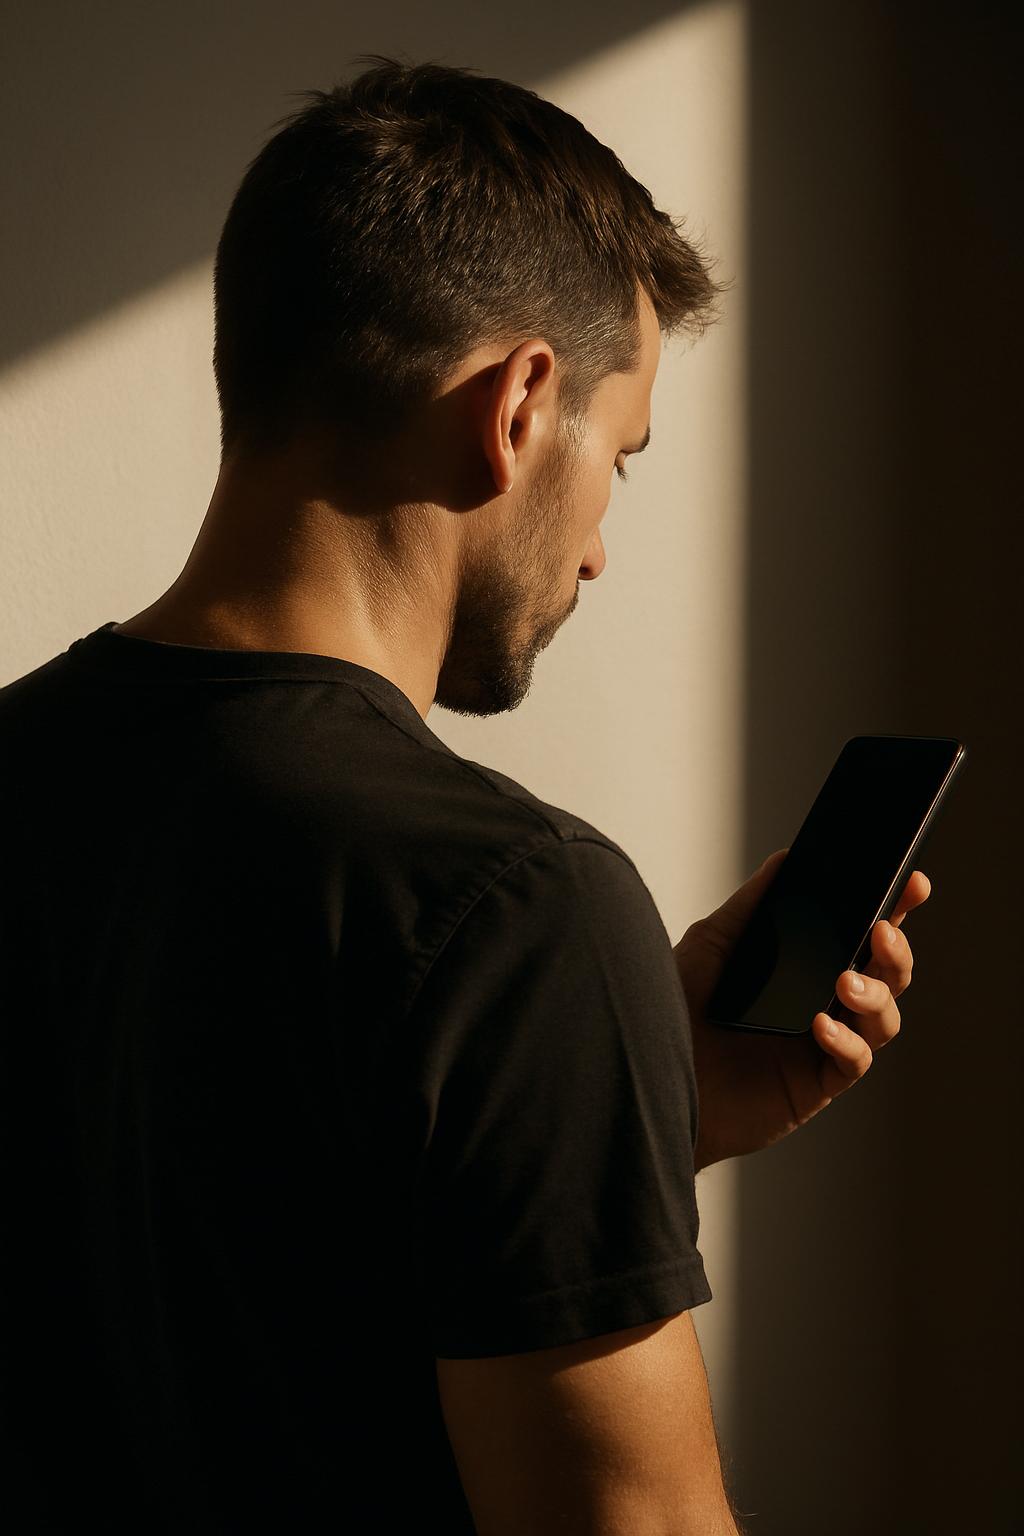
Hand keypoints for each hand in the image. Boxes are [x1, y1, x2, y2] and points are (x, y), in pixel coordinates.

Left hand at [673, 850, 931, 1170]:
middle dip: (895, 949)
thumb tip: (787, 859)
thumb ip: (752, 905)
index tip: (912, 881)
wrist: (647, 1073)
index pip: (861, 933)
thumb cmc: (673, 1011)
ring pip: (883, 1019)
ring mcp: (823, 1045)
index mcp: (806, 967)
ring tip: (844, 982)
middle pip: (886, 974)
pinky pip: (853, 1062)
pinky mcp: (814, 1085)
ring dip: (875, 995)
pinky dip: (846, 1041)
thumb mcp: (711, 945)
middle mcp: (823, 1003)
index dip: (895, 908)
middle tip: (882, 930)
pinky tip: (820, 1024)